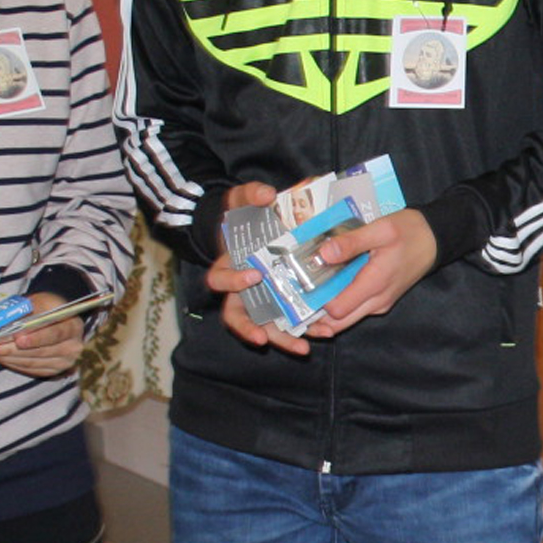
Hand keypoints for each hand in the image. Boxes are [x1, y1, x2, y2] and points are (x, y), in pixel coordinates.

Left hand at [0, 292, 81, 377]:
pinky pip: (29, 370)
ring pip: (31, 362)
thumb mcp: (42, 301)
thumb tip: (7, 322)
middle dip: (10, 349)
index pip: (55, 334)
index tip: (18, 339)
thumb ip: (29, 310)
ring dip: (6, 357)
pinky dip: (10, 363)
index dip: (36, 338)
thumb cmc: (48, 308)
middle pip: (39, 351)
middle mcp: (72, 348)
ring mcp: (63, 363)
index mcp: (73, 327)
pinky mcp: (53, 372)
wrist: (56, 319)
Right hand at [203, 181, 308, 353]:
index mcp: (228, 264)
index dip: (232, 282)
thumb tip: (266, 194)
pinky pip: (287, 321)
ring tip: (303, 348)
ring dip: (281, 339)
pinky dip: (303, 330)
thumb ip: (251, 194)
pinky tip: (323, 333)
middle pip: (237, 316)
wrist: (254, 222)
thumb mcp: (243, 198)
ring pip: (263, 326)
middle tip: (265, 336)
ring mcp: (258, 299)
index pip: (219, 280)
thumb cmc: (243, 212)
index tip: (254, 278)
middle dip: (250, 329)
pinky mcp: (279, 302)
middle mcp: (239, 288)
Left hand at [303, 208, 436, 338]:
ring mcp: (381, 304)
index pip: (335, 310)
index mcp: (375, 285)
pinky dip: (340, 302)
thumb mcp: (381, 229)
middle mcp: (377, 302)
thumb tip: (321, 255)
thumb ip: (351, 242)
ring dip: (326, 310)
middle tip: (295, 295)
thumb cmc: (410, 231)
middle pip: (337, 323)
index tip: (297, 286)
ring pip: (346, 318)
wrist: (437, 238)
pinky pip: (356, 309)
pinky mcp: (382, 300)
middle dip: (315, 315)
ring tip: (309, 288)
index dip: (314, 302)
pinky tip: (330, 284)